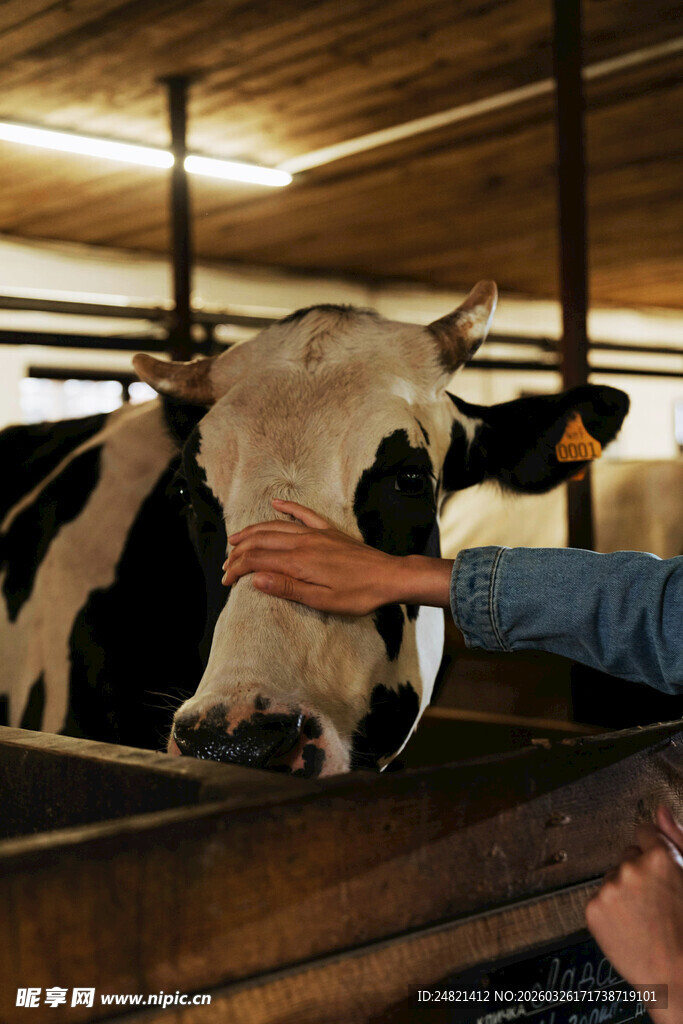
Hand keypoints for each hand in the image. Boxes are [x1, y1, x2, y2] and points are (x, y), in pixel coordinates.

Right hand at [222, 499, 453, 614]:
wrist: (389, 576)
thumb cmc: (358, 594)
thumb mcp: (322, 600)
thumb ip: (288, 588)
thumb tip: (257, 579)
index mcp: (299, 561)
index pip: (258, 560)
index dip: (238, 568)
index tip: (227, 581)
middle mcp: (304, 542)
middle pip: (262, 541)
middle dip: (239, 551)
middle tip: (226, 564)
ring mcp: (316, 534)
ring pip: (276, 526)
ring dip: (254, 531)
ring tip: (236, 538)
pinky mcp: (329, 531)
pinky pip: (304, 514)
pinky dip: (288, 507)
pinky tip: (276, 504)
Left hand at [585, 805, 682, 1023]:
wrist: (679, 979)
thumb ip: (677, 838)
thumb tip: (659, 809)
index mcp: (659, 857)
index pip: (644, 832)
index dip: (654, 852)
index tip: (660, 873)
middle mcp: (630, 867)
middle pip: (628, 856)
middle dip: (640, 873)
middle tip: (658, 904)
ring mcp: (609, 889)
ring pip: (613, 878)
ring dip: (625, 892)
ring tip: (646, 919)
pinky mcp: (592, 910)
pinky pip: (600, 899)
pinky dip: (611, 911)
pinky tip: (630, 928)